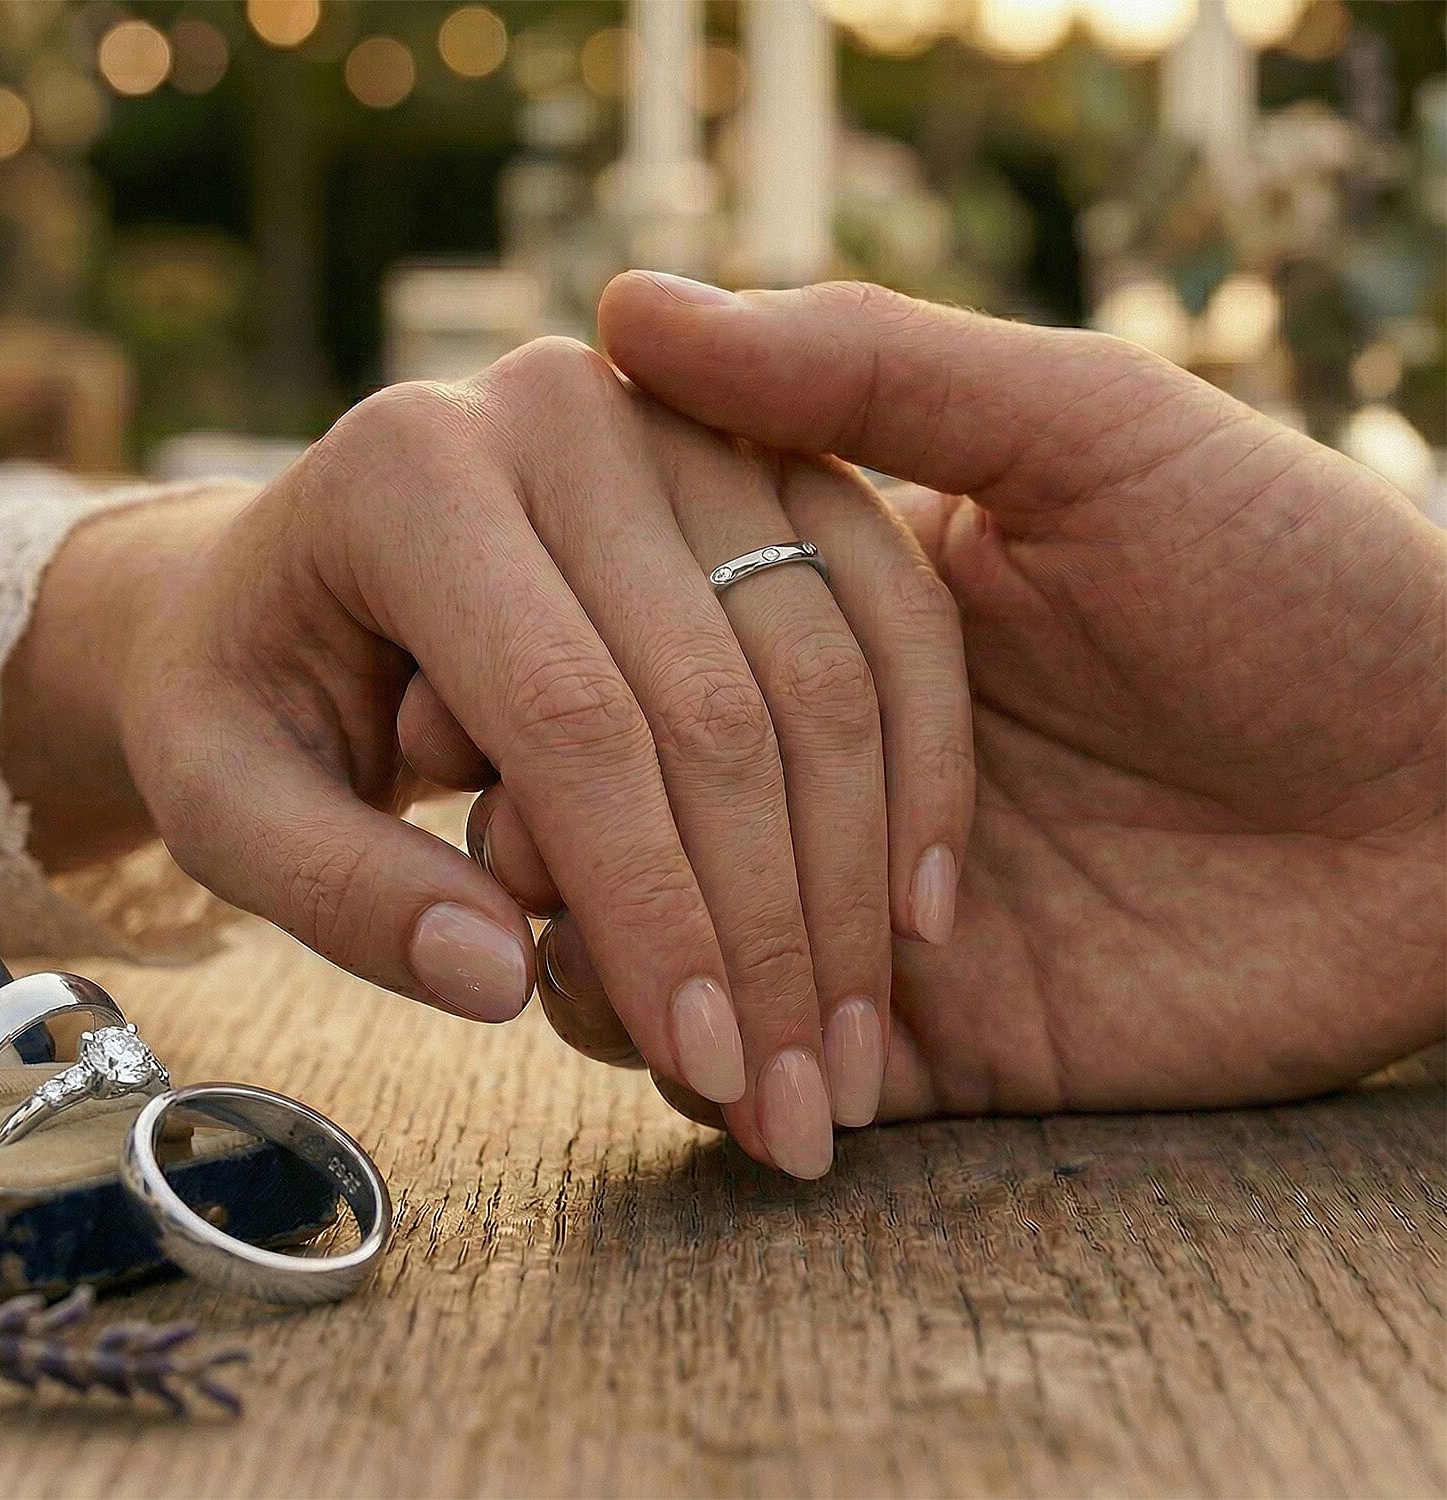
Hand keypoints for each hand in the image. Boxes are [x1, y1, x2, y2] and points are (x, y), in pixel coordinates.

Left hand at [0, 338, 970, 1175]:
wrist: (318, 565)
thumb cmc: (257, 690)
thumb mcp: (224, 794)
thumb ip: (337, 887)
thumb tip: (503, 979)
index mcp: (409, 472)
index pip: (566, 717)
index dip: (649, 906)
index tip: (703, 1062)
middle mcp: (561, 410)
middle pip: (712, 701)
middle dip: (766, 931)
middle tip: (798, 1106)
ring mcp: (682, 420)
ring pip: (819, 664)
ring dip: (853, 880)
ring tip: (851, 1048)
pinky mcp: (767, 452)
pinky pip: (885, 604)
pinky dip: (918, 763)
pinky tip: (919, 910)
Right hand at [530, 273, 1443, 1120]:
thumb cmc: (1296, 580)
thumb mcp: (1087, 426)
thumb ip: (868, 368)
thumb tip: (629, 302)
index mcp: (850, 614)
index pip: (644, 653)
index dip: (544, 682)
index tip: (441, 702)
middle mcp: (839, 760)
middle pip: (636, 806)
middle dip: (554, 834)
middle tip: (491, 842)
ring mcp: (868, 903)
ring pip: (676, 941)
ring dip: (605, 956)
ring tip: (562, 960)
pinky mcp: (927, 1038)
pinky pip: (777, 1055)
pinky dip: (705, 1057)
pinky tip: (675, 1046)